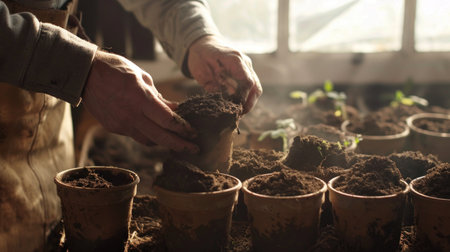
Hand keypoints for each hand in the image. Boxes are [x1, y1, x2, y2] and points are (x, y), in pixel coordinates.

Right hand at [82, 50, 198, 152]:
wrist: (84, 74)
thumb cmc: (116, 69)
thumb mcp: (142, 77)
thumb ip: (158, 96)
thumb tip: (174, 109)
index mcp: (140, 98)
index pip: (168, 121)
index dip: (184, 129)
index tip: (194, 132)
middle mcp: (132, 115)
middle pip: (161, 137)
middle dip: (180, 145)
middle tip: (195, 149)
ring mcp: (121, 124)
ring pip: (149, 141)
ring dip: (164, 142)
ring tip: (177, 142)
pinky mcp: (114, 128)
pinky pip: (136, 136)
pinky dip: (148, 136)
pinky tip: (156, 133)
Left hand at [187, 35, 261, 113]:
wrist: (203, 43)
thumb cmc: (200, 57)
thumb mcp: (202, 72)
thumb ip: (215, 86)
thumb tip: (225, 102)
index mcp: (235, 60)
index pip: (247, 82)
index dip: (243, 98)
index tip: (235, 108)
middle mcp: (245, 63)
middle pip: (255, 87)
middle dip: (249, 103)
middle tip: (238, 115)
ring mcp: (247, 67)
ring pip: (256, 88)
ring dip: (249, 102)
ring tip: (238, 113)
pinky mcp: (245, 71)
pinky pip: (251, 87)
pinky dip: (246, 97)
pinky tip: (237, 105)